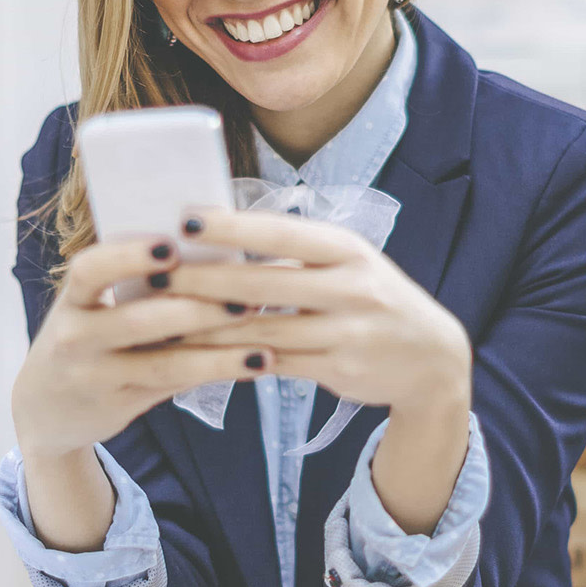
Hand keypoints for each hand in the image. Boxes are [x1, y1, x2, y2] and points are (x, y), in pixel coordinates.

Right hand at [11, 236, 262, 457]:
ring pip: (163, 362)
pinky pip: (174, 386)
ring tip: (261, 334)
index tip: (172, 246)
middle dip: (194, 306)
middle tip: (246, 293)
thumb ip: (136, 285)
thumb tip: (217, 247)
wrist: (46, 409)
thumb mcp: (91, 308)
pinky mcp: (121, 405)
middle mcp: (76, 338)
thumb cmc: (86, 340)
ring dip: (217, 348)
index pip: (90, 270)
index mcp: (72, 299)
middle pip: (136, 320)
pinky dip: (216, 371)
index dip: (129, 257)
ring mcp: (97, 376)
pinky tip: (254, 363)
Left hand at [165, 210, 471, 416]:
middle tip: (153, 270)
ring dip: (206, 324)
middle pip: (263, 281)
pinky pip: (272, 362)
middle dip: (203, 277)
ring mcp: (346, 331)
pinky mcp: (339, 369)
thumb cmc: (374, 301)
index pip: (281, 232)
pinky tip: (196, 352)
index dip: (233, 226)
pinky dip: (232, 356)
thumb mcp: (350, 264)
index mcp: (348, 249)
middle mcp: (351, 287)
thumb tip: (224, 234)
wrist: (432, 360)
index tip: (184, 217)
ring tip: (159, 315)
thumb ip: (297, 253)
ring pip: (261, 328)